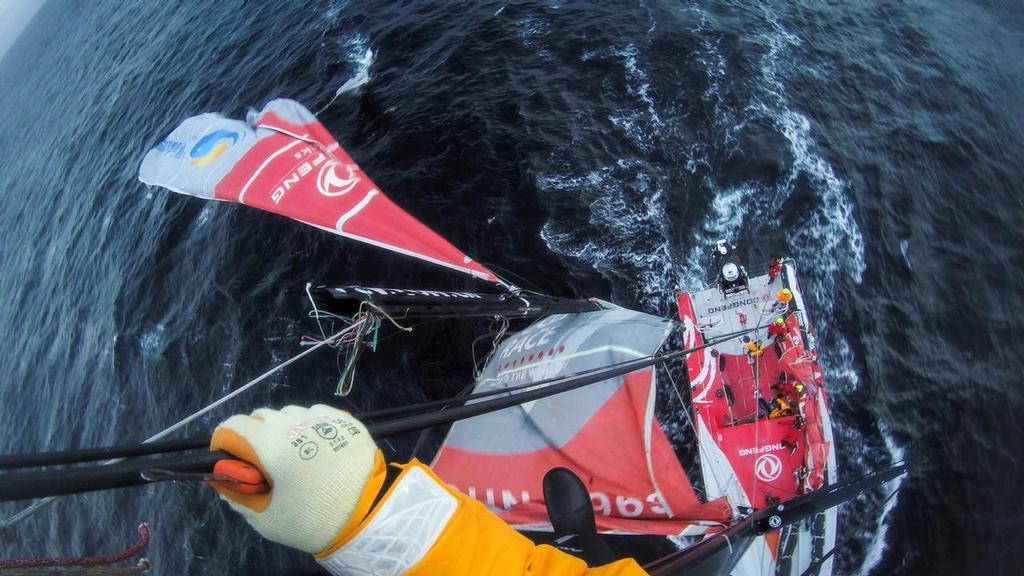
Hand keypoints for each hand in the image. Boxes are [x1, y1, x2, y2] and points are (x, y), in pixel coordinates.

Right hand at [209, 404, 377, 553]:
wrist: (368, 515)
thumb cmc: (312, 519)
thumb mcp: (266, 518)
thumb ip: (238, 496)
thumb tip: (220, 480)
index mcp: (270, 443)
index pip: (233, 425)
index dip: (226, 441)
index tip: (231, 458)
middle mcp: (294, 422)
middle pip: (261, 416)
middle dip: (254, 436)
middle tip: (264, 464)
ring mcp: (322, 418)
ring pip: (290, 413)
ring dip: (283, 429)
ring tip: (295, 457)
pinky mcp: (345, 421)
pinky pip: (317, 414)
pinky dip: (310, 427)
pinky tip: (318, 449)